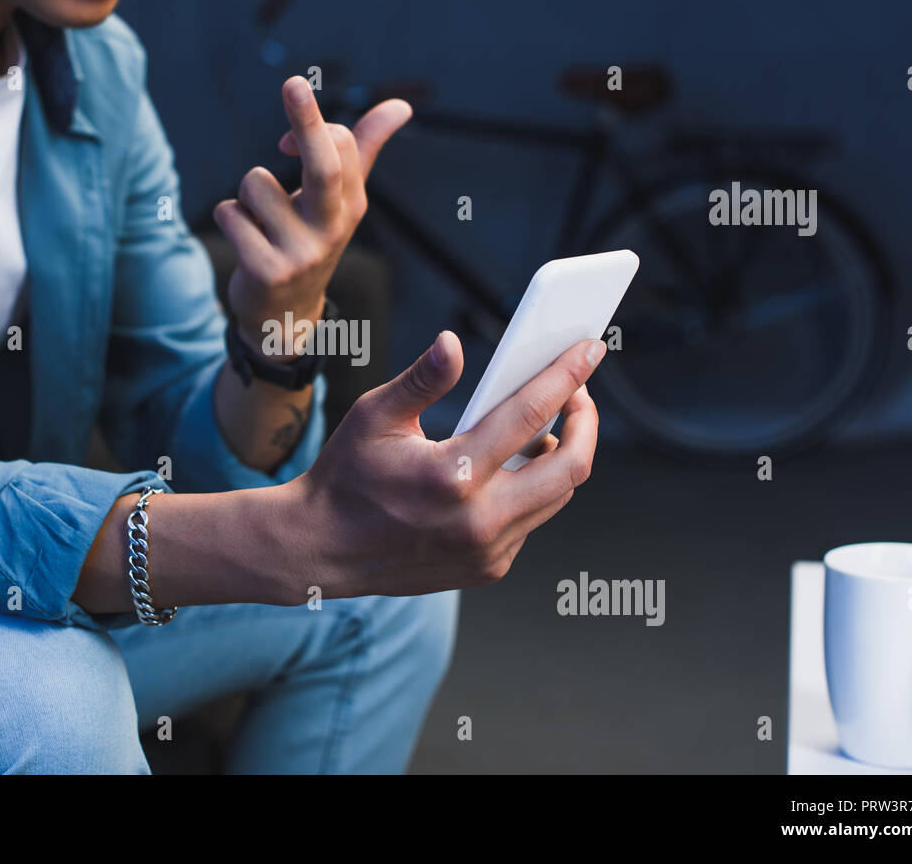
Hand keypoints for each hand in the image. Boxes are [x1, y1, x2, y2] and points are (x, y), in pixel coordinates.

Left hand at [213, 76, 411, 355]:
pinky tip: (246, 241)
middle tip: (293, 83)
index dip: (310, 122)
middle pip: (323, 167)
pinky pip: (230, 214)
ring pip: (254, 184)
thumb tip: (402, 106)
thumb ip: (364, 149)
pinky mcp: (266, 271)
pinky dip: (229, 218)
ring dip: (244, 196)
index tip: (289, 124)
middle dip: (307, 123)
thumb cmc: (309, 240)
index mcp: (352, 204)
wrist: (285, 315)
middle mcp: (332, 228)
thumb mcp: (340, 200)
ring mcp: (301, 253)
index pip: (342, 146)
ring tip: (260, 223)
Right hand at [291, 332, 604, 597]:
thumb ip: (423, 379)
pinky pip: (531, 521)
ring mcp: (488, 550)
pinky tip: (510, 468)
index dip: (566, 377)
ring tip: (542, 428)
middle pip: (571, 467)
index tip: (590, 350)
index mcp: (452, 474)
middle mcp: (479, 519)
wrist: (321, 550)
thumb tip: (453, 344)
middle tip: (578, 396)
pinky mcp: (488, 568)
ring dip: (560, 457)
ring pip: (557, 496)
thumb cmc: (346, 477)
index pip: (529, 415)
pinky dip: (531, 490)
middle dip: (585, 423)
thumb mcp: (374, 416)